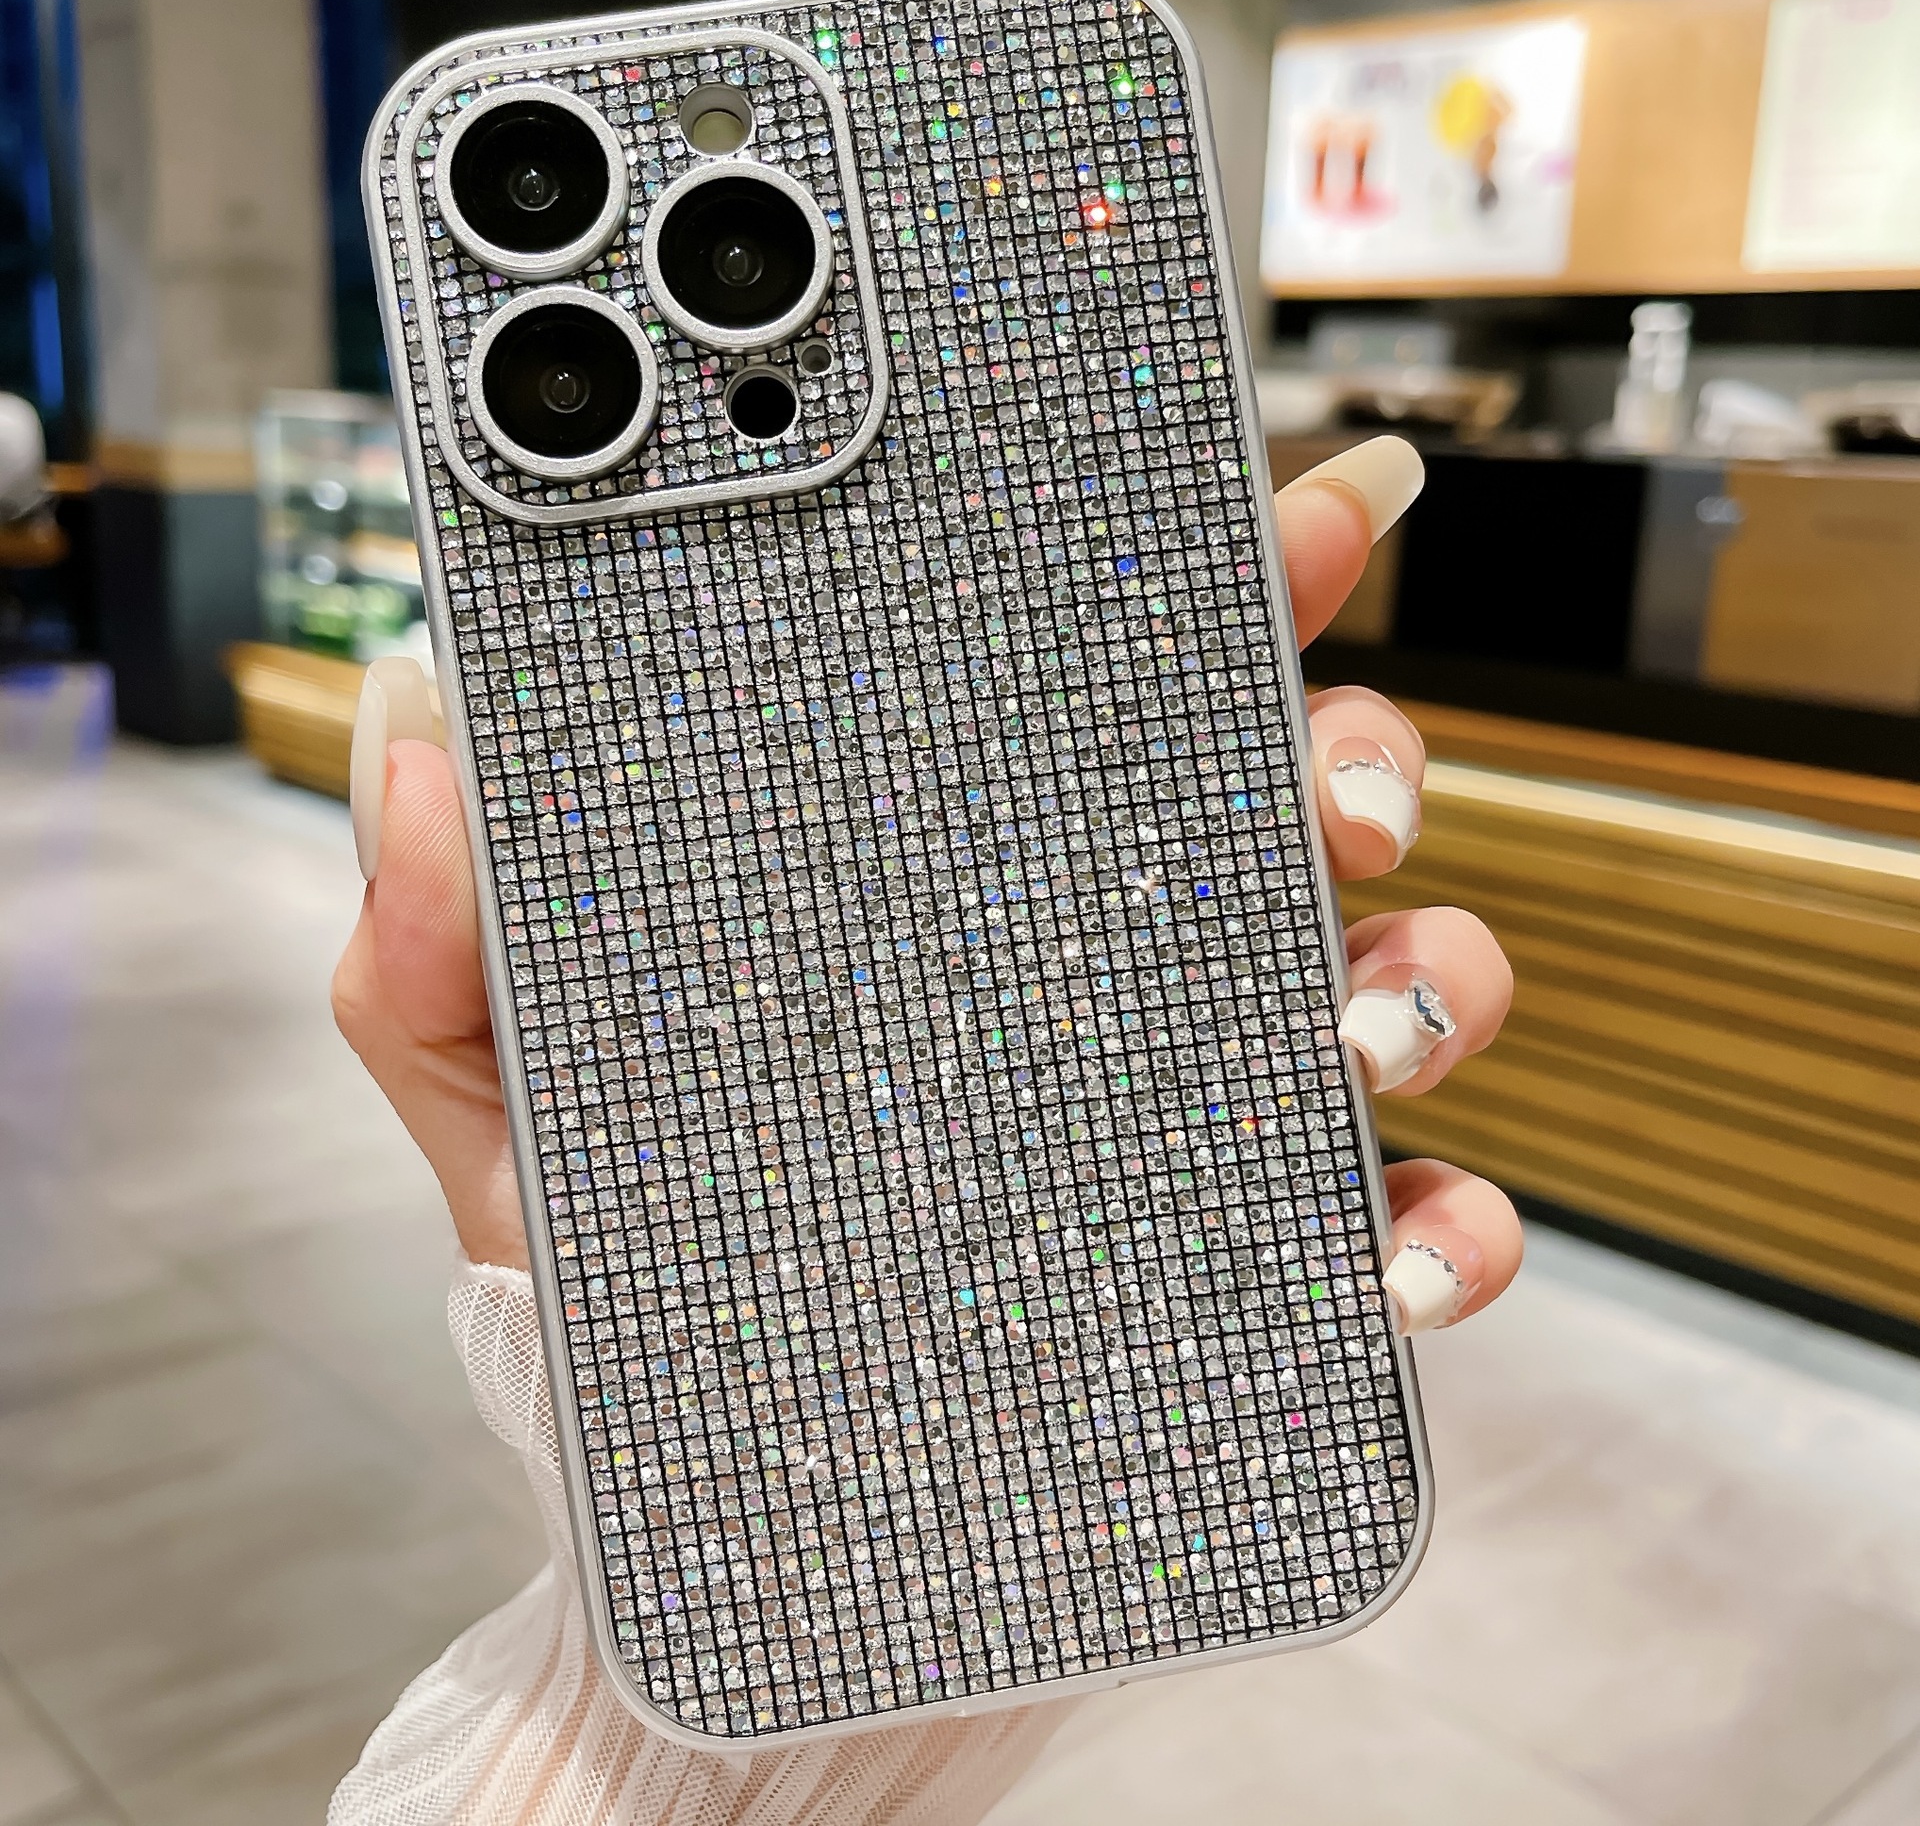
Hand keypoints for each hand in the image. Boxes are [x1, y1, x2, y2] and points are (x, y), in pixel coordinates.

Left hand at [333, 434, 1521, 1329]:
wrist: (679, 1530)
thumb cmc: (608, 1284)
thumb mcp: (501, 1094)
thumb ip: (443, 935)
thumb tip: (419, 730)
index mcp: (952, 892)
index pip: (1100, 700)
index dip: (1220, 588)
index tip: (1298, 521)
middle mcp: (1098, 981)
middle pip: (1290, 810)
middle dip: (1360, 758)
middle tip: (1333, 796)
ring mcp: (1187, 1125)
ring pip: (1393, 989)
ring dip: (1431, 980)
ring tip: (1361, 1035)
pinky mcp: (1241, 1281)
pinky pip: (1404, 1231)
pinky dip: (1453, 1229)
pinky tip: (1403, 1261)